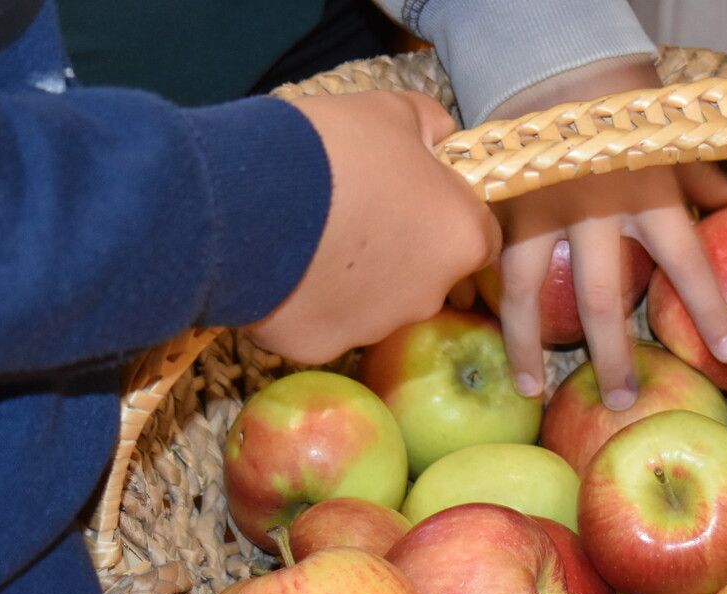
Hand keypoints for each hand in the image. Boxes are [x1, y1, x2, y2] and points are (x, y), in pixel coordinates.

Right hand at [247, 90, 500, 364]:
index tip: (417, 200)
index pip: (480, 239)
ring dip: (358, 280)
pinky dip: (310, 302)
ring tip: (314, 239)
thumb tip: (442, 139)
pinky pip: (324, 322)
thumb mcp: (393, 112)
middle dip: (403, 252)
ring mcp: (376, 328)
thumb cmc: (334, 148)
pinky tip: (282, 269)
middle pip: (429, 276)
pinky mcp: (322, 349)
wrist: (245, 199)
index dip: (450, 217)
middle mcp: (429, 295)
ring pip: (377, 305)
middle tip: (359, 216)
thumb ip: (432, 129)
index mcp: (461, 238)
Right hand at [486, 59, 726, 408]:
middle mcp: (594, 207)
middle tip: (623, 402)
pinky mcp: (498, 205)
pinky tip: (491, 340)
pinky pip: (488, 264)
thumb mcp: (672, 141)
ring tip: (531, 389)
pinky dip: (488, 304)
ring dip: (528, 345)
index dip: (711, 311)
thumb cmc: (625, 111)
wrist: (555, 62)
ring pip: (525, 290)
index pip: (688, 263)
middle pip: (603, 299)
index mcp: (649, 193)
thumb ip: (705, 179)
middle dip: (613, 357)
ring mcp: (539, 208)